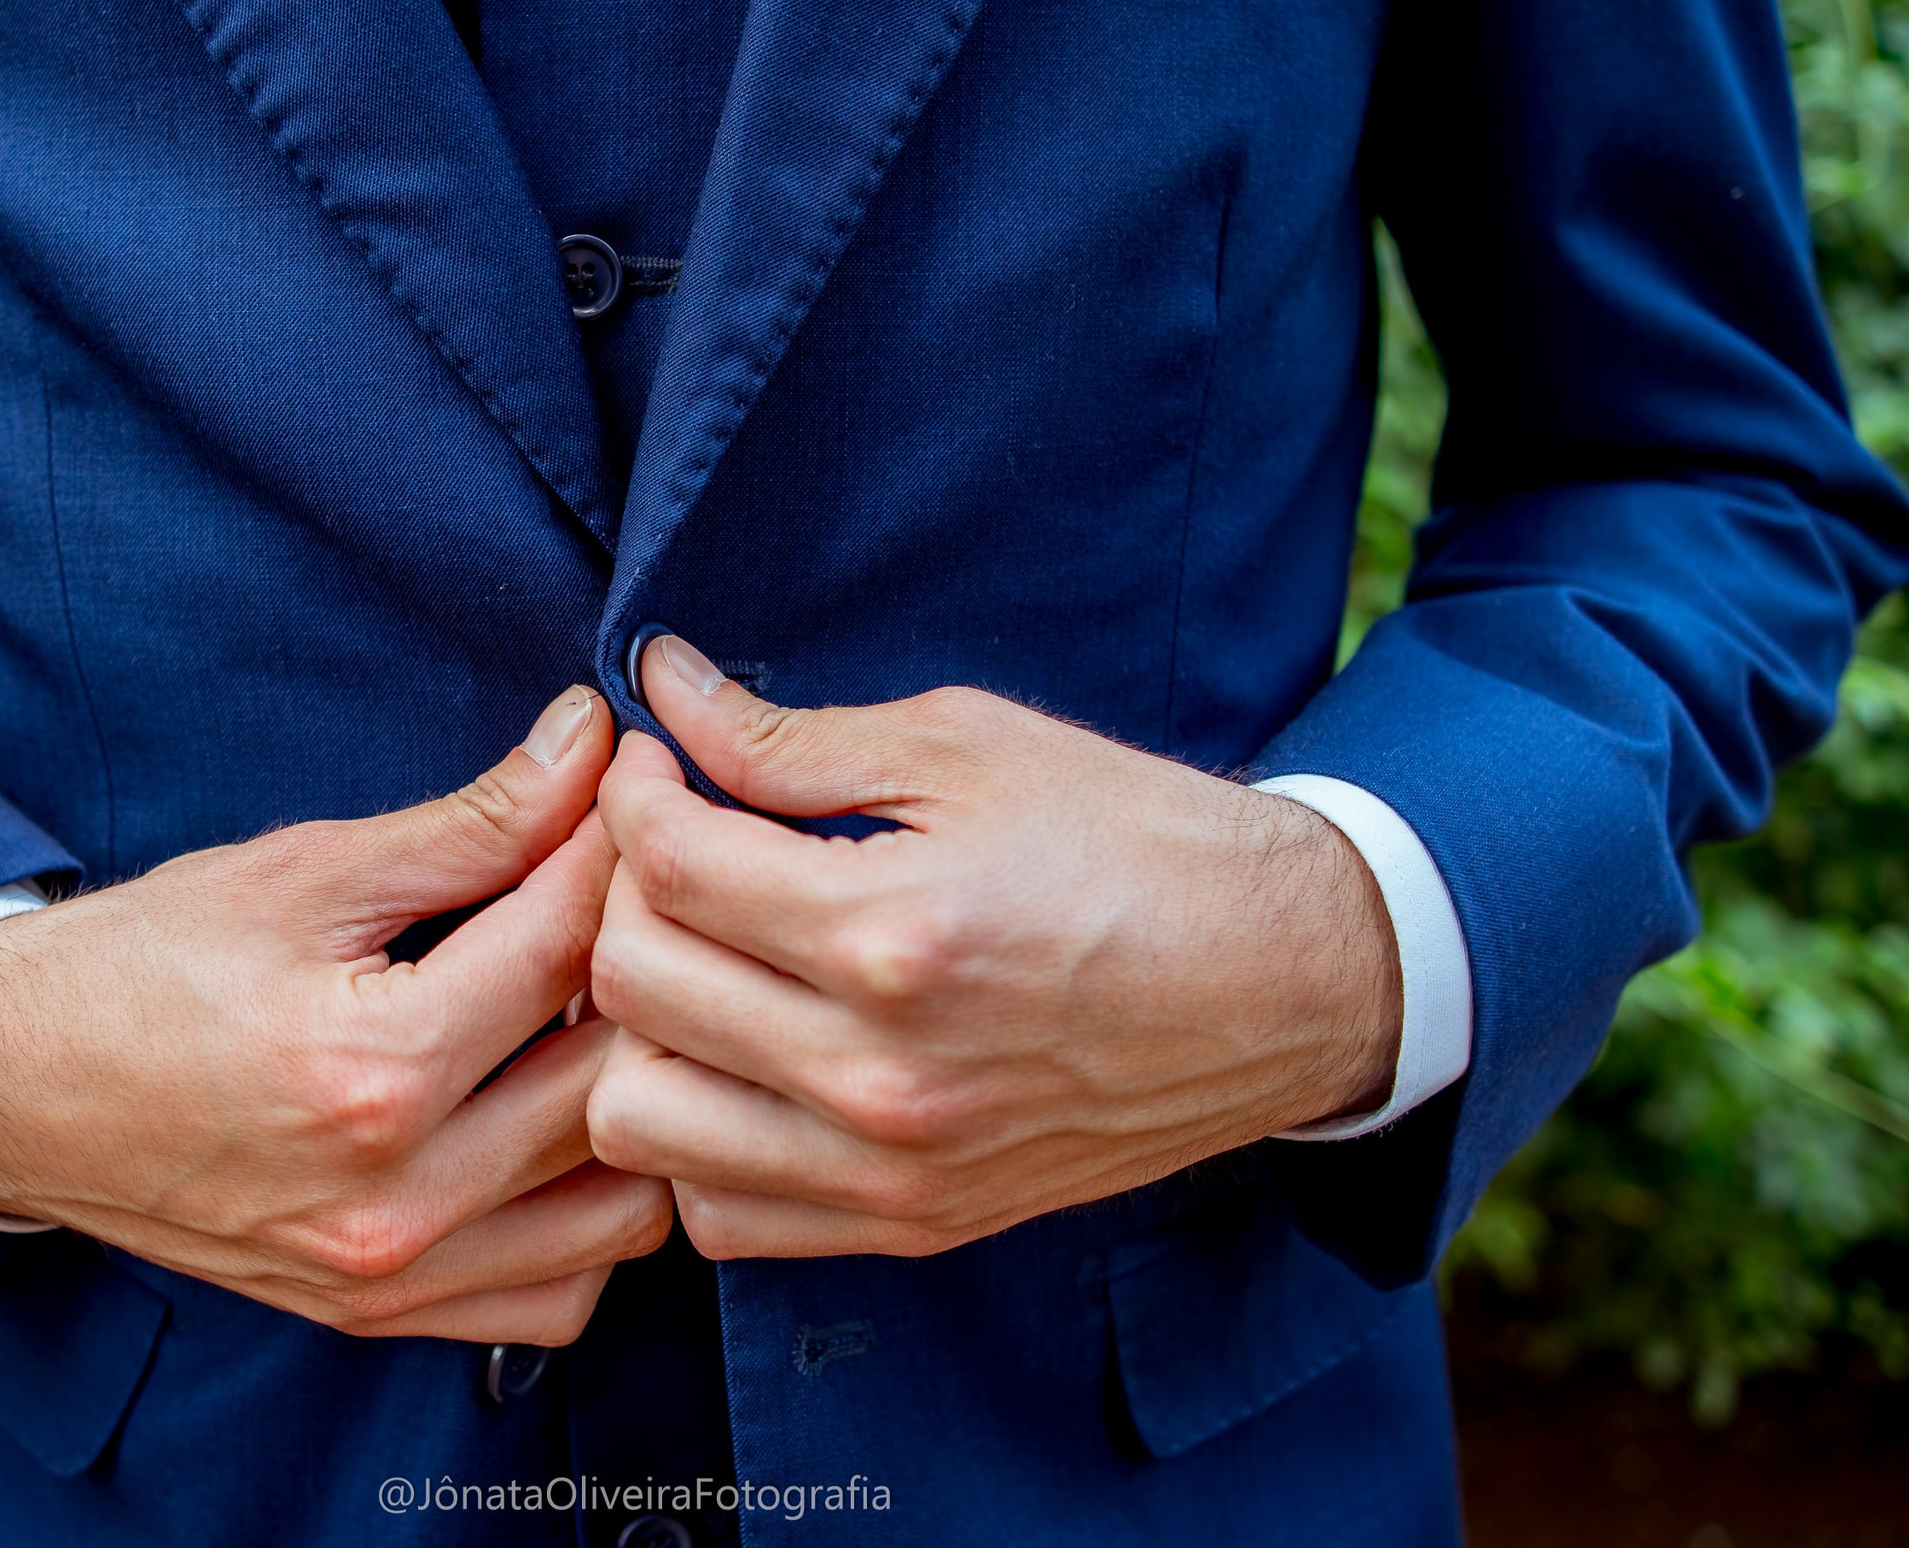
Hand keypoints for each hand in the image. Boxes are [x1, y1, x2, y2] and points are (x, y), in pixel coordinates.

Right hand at [0, 686, 671, 1343]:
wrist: (13, 1089)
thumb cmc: (147, 963)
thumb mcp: (305, 869)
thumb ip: (472, 821)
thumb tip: (592, 744)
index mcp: (371, 1065)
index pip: (570, 943)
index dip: (618, 845)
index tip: (634, 791)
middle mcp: (394, 1194)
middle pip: (619, 1074)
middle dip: (649, 966)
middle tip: (638, 898)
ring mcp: (392, 1273)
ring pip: (624, 1206)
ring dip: (640, 1102)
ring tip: (602, 1017)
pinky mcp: (383, 1315)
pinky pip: (562, 1293)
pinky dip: (592, 1213)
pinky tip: (562, 1127)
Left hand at [585, 637, 1400, 1260]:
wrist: (1289, 981)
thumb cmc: (1138, 840)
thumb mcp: (971, 746)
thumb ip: (792, 735)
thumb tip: (660, 685)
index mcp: (895, 930)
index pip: (664, 863)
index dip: (633, 791)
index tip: (657, 763)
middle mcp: (878, 1070)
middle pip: (630, 982)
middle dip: (619, 891)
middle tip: (670, 845)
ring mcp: (891, 1164)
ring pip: (639, 1118)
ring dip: (640, 1028)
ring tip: (696, 960)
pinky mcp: (911, 1222)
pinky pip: (718, 1213)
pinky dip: (698, 1137)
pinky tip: (741, 1060)